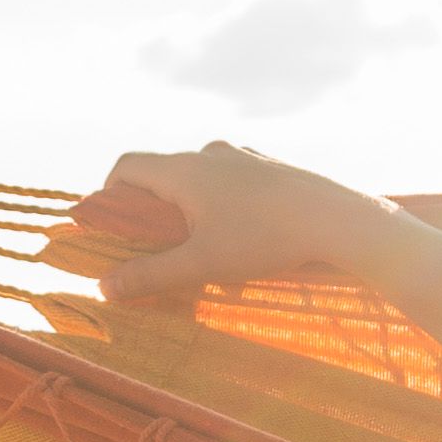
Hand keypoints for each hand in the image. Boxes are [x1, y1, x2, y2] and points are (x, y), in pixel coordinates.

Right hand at [48, 140, 373, 304]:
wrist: (337, 218)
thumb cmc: (265, 239)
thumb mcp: (202, 264)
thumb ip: (151, 276)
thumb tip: (104, 287)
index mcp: (184, 170)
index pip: (126, 166)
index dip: (108, 193)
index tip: (110, 226)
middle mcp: (210, 154)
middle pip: (162, 171)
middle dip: (150, 206)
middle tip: (153, 244)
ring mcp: (243, 156)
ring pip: (199, 176)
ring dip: (188, 204)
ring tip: (199, 242)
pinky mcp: (270, 166)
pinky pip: (230, 179)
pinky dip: (220, 200)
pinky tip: (240, 231)